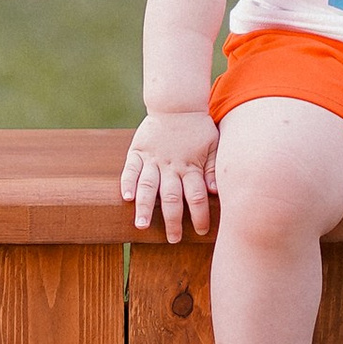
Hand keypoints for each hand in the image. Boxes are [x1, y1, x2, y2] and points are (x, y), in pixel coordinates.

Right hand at [122, 106, 218, 241]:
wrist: (177, 104)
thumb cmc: (199, 128)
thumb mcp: (214, 145)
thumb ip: (214, 168)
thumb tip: (216, 192)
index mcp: (191, 166)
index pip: (197, 196)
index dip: (200, 215)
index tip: (202, 231)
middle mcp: (171, 165)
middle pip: (171, 197)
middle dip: (172, 220)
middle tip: (173, 239)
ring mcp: (153, 159)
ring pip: (148, 186)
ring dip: (144, 207)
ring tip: (141, 225)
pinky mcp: (138, 151)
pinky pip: (131, 169)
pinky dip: (127, 183)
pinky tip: (126, 197)